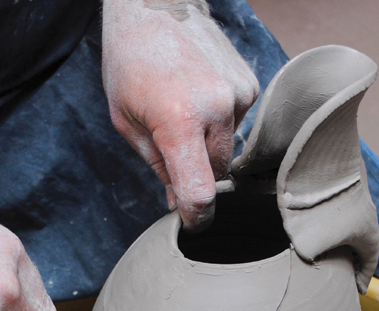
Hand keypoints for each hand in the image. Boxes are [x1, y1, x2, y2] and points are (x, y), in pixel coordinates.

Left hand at [102, 0, 258, 229]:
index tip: (192, 222)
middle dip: (195, 173)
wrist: (157, 3)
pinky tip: (199, 96)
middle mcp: (216, 107)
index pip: (200, 191)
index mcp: (178, 119)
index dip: (196, 216)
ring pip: (227, 150)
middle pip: (214, 173)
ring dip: (207, 145)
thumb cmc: (131, 62)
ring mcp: (237, 95)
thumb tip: (179, 205)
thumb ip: (158, 168)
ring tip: (182, 111)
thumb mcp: (128, 122)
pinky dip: (219, 122)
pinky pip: (236, 125)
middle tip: (170, 147)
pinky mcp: (250, 86)